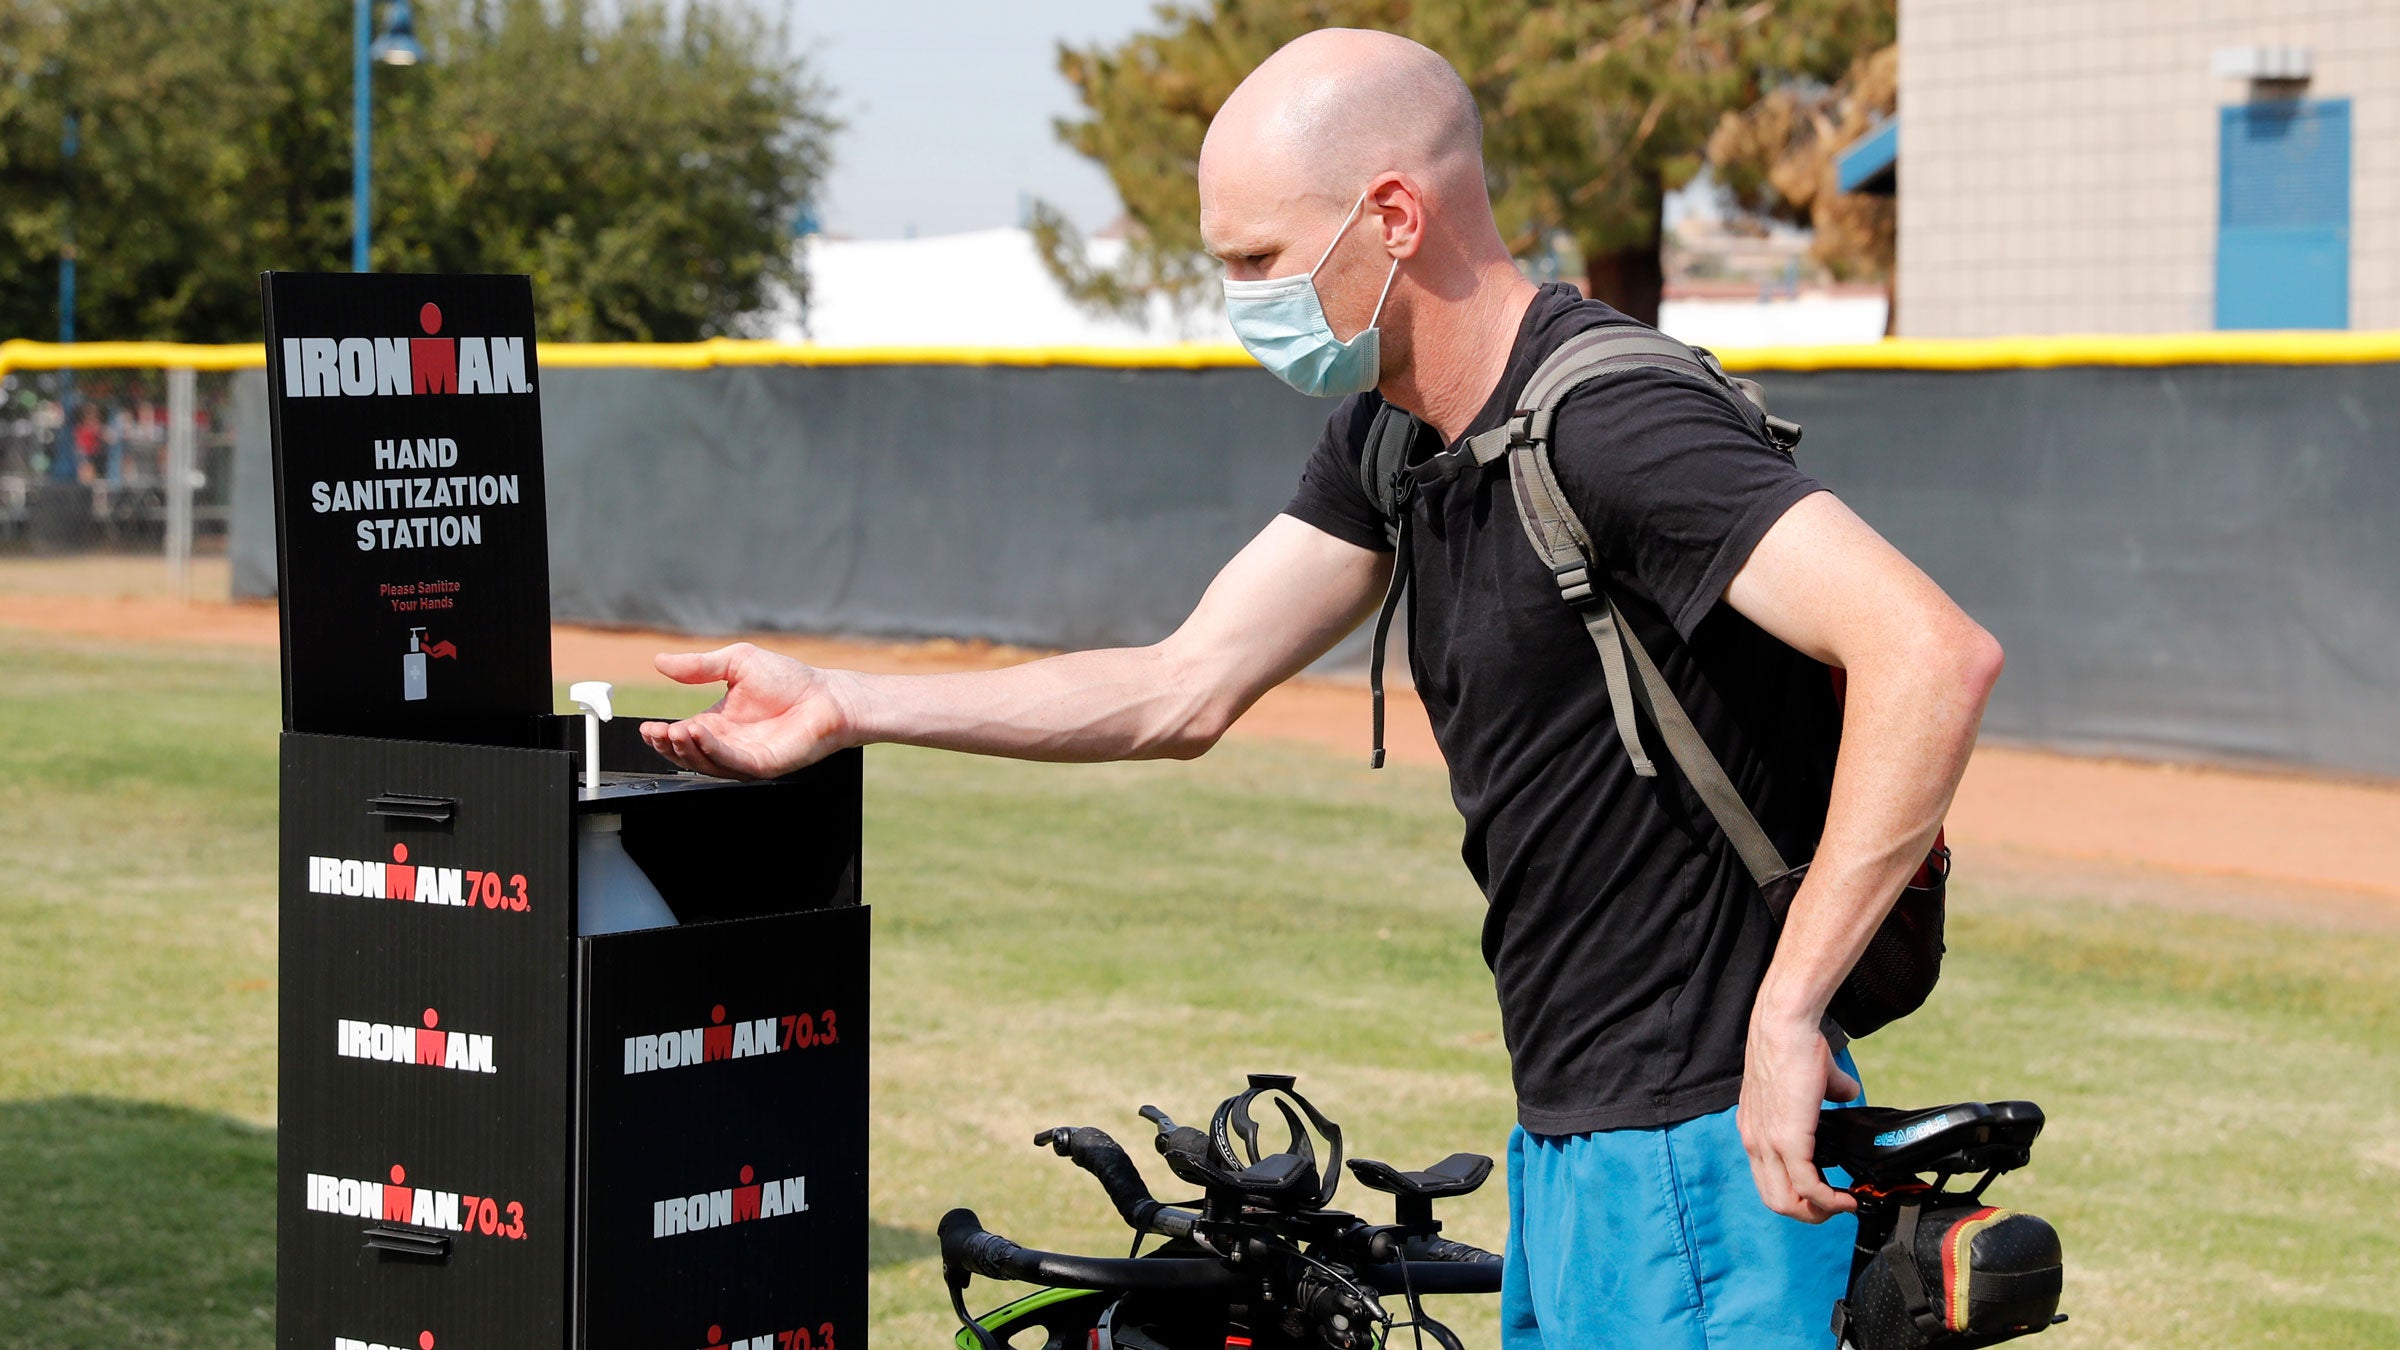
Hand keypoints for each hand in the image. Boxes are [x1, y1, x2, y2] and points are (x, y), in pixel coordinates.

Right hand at [637, 643, 857, 779]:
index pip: (682, 736)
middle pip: (688, 754)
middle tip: (655, 732)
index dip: (662, 735)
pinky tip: (700, 736)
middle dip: (668, 747)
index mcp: (718, 724)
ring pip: (706, 763)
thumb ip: (699, 666)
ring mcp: (745, 758)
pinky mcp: (763, 765)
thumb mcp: (735, 663)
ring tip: (675, 732)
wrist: (826, 694)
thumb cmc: (787, 679)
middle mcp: (728, 744)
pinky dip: (713, 751)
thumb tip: (659, 661)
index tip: (646, 727)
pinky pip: (732, 763)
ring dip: (687, 750)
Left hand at [1737, 1012, 1862, 1222]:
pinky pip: (1808, 1187)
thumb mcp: (1812, 1078)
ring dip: (1818, 1212)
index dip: (1796, 1194)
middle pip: (1775, 1201)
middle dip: (1808, 1213)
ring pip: (1787, 1202)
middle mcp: (1755, 1141)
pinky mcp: (1788, 1140)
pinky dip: (1829, 1200)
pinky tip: (1847, 1197)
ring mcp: (1768, 1143)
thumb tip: (1850, 1095)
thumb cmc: (1796, 1043)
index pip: (1768, 1180)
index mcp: (1755, 1130)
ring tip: (1844, 1204)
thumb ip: (1831, 1092)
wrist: (1786, 1025)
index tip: (1825, 1193)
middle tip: (1836, 1207)